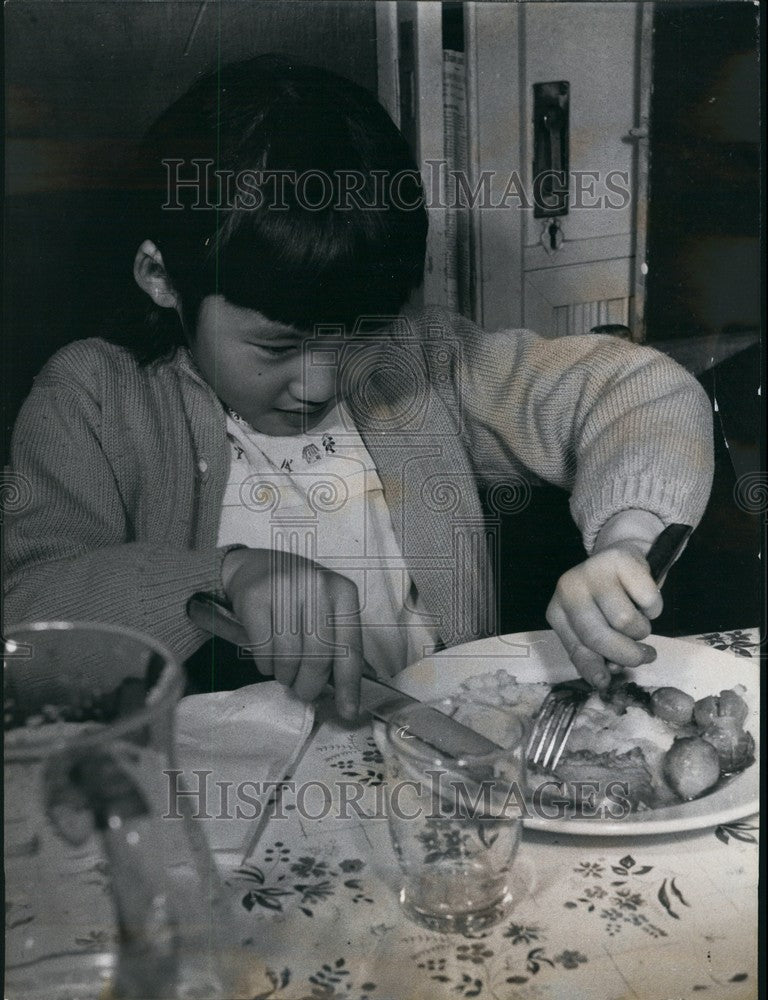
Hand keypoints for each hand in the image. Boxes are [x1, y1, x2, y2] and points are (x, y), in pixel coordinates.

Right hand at [221, 547, 363, 719]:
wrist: (254, 567)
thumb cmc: (298, 597)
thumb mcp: (327, 610)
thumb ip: (340, 644)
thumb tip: (351, 695)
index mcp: (343, 592)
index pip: (350, 646)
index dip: (349, 685)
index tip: (348, 711)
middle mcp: (317, 585)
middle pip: (319, 655)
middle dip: (310, 684)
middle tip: (304, 692)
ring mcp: (285, 588)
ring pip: (289, 656)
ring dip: (286, 676)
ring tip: (285, 673)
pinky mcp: (255, 597)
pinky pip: (263, 649)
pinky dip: (266, 665)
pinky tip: (268, 659)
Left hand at [545, 541, 662, 690]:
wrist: (620, 559)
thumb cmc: (607, 601)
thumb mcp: (594, 626)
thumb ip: (597, 652)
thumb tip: (605, 679)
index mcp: (557, 610)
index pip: (576, 648)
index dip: (593, 668)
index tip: (607, 682)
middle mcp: (569, 589)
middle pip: (599, 636)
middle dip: (627, 654)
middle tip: (645, 655)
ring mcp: (593, 572)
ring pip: (625, 621)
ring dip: (641, 629)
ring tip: (637, 619)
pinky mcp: (620, 560)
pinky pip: (648, 601)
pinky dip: (654, 608)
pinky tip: (643, 598)